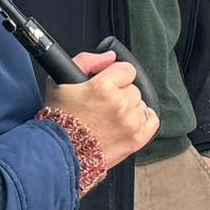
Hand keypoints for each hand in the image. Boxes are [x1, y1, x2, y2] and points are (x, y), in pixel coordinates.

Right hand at [42, 50, 156, 165]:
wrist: (57, 152)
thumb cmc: (57, 119)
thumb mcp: (60, 81)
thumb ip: (87, 61)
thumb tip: (110, 56)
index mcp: (103, 86)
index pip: (126, 70)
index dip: (117, 76)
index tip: (108, 85)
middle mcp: (119, 103)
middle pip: (133, 89)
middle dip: (120, 94)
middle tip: (103, 106)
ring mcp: (130, 122)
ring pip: (141, 104)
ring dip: (129, 109)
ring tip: (110, 118)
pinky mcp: (136, 139)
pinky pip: (152, 121)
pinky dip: (142, 120)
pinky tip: (126, 123)